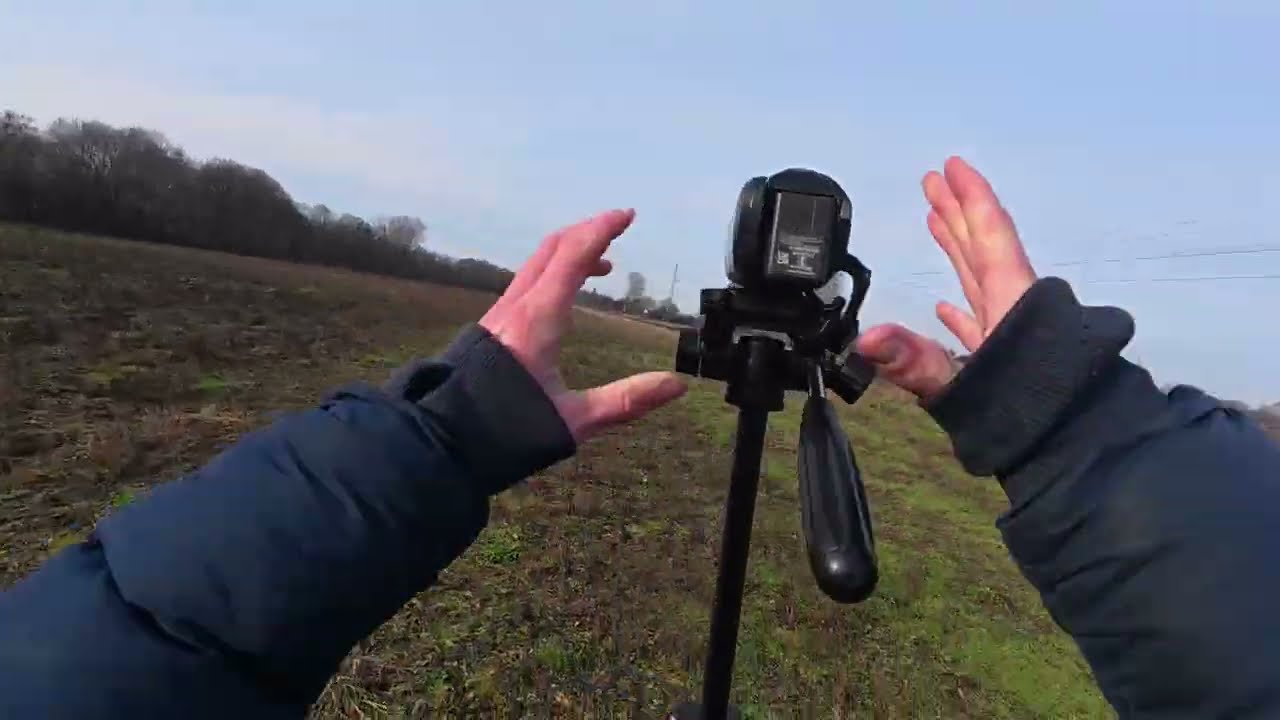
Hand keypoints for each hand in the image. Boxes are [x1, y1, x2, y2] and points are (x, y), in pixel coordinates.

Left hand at [479, 209, 687, 441]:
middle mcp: (515, 308)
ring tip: (598, 266)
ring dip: (568, 254)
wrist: (444, 442)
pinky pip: (524, 284)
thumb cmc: (508, 431)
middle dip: (586, 233)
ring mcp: (498, 316)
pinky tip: (561, 297)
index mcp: (538, 319)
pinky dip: (551, 273)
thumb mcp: (574, 420)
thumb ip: (626, 400)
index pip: (573, 256)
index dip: (602, 230)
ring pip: (535, 266)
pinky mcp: (489, 329)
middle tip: (616, 229)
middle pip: (551, 250)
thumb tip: (675, 384)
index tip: (627, 215)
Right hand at [856, 157, 1037, 399]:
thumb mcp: (961, 387)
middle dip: (957, 212)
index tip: (952, 166)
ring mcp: (1011, 333)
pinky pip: (981, 319)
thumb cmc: (1022, 414)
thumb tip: (866, 339)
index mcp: (1009, 301)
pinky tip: (946, 306)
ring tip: (937, 221)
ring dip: (958, 248)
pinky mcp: (1008, 360)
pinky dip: (961, 306)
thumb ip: (912, 362)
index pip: (987, 235)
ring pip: (981, 278)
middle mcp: (1011, 308)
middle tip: (934, 180)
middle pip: (981, 247)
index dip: (969, 198)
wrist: (1073, 453)